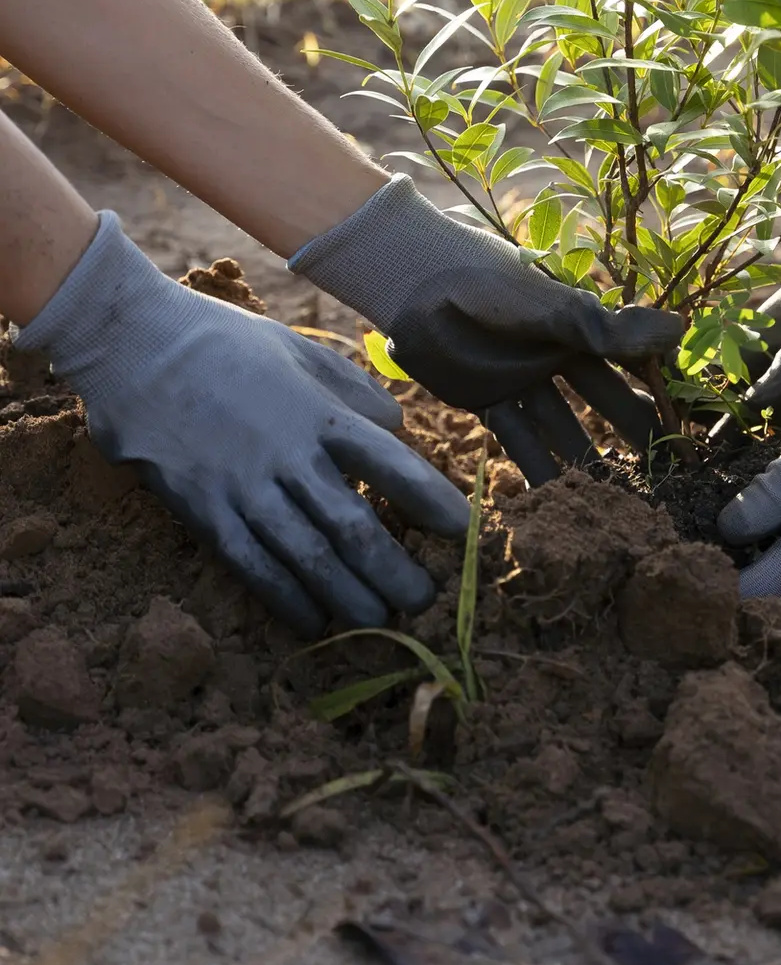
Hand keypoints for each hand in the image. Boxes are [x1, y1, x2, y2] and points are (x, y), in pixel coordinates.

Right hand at [15, 213, 469, 636]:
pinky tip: (313, 621)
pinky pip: (252, 565)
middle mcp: (287, 454)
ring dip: (349, 594)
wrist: (136, 345)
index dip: (429, 499)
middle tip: (425, 599)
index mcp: (318, 412)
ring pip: (307, 556)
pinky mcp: (203, 509)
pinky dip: (286, 598)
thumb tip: (397, 426)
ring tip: (381, 620)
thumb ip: (351, 389)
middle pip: (353, 525)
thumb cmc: (224, 343)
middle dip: (394, 569)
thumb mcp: (299, 351)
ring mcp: (243, 486)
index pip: (389, 463)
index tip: (459, 529)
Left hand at [291, 176, 683, 482]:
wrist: (416, 283)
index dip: (655, 390)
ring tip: (610, 501)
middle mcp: (556, 354)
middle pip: (602, 400)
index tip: (682, 427)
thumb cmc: (488, 284)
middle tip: (659, 475)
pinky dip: (535, 469)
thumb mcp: (551, 310)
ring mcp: (523, 380)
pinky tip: (553, 503)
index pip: (630, 361)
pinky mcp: (487, 401)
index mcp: (579, 326)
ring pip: (562, 426)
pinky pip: (518, 440)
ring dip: (584, 459)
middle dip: (629, 432)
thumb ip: (607, 329)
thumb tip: (678, 330)